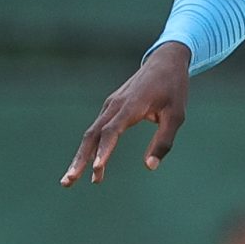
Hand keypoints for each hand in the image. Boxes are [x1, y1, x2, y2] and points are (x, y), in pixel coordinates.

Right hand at [63, 45, 190, 185]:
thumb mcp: (176, 116)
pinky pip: (97, 130)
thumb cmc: (174, 89)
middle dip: (80, 160)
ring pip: (91, 134)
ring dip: (81, 157)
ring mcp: (110, 105)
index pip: (112, 131)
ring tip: (70, 180)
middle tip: (67, 182)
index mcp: (132, 105)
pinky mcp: (111, 107)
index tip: (98, 168)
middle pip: (92, 135)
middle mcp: (115, 105)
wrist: (165, 61)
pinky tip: (89, 163)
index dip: (104, 150)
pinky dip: (90, 148)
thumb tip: (149, 166)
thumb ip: (163, 141)